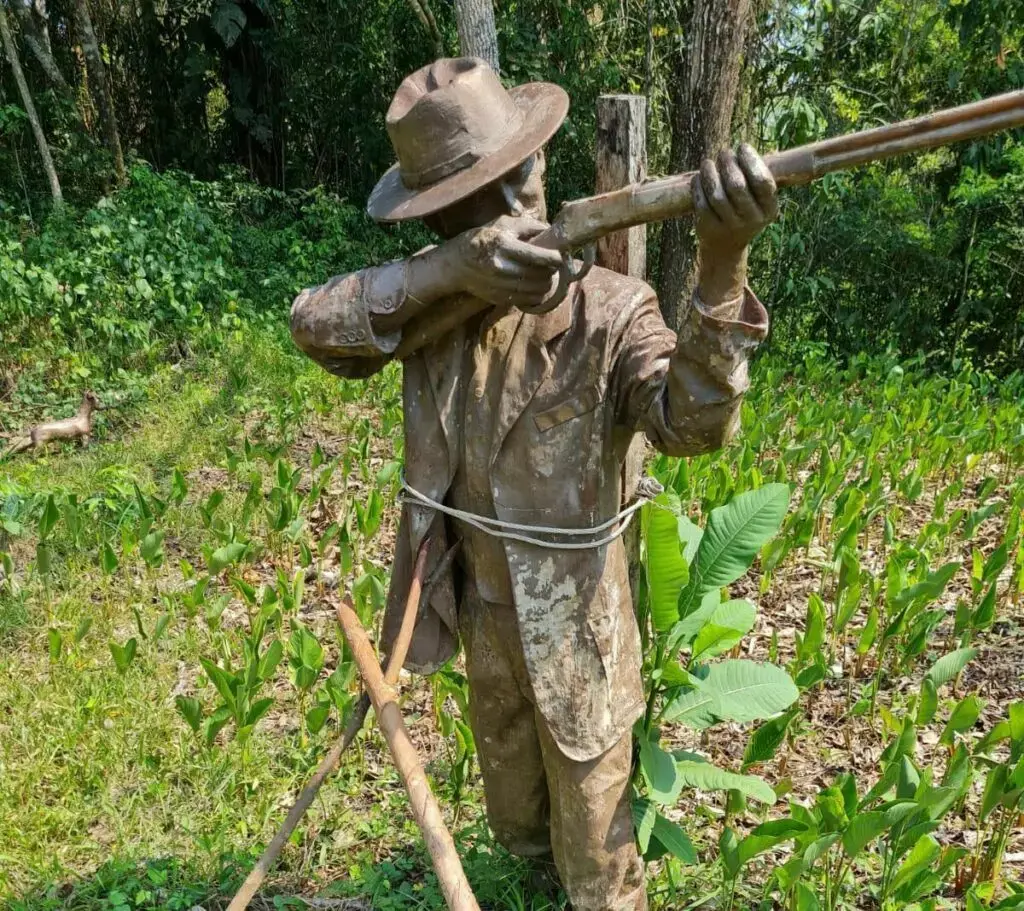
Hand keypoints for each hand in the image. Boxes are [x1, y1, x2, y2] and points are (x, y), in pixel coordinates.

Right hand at [444, 215, 561, 310]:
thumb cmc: (481, 239)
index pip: (538, 256)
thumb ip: (529, 226)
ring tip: (546, 276)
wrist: (454, 264)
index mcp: (504, 245)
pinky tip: (535, 287)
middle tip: (553, 266)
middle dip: (551, 271)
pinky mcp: (499, 298)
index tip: (560, 257)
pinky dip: (536, 295)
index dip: (554, 258)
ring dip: (546, 284)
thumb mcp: (502, 224)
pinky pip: (526, 301)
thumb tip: (552, 231)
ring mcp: (500, 285)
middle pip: (539, 275)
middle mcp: (502, 267)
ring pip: (536, 290)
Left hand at [692, 144, 777, 257]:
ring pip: (717, 194)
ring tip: (707, 163)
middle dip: (729, 164)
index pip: (762, 181)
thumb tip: (753, 149)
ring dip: (710, 173)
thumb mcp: (757, 199)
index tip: (742, 147)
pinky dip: (698, 187)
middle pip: (737, 186)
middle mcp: (752, 220)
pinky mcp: (709, 229)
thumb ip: (757, 176)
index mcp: (769, 209)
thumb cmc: (743, 211)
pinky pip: (702, 203)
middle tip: (724, 153)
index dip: (751, 160)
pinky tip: (698, 177)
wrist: (725, 247)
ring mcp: (730, 226)